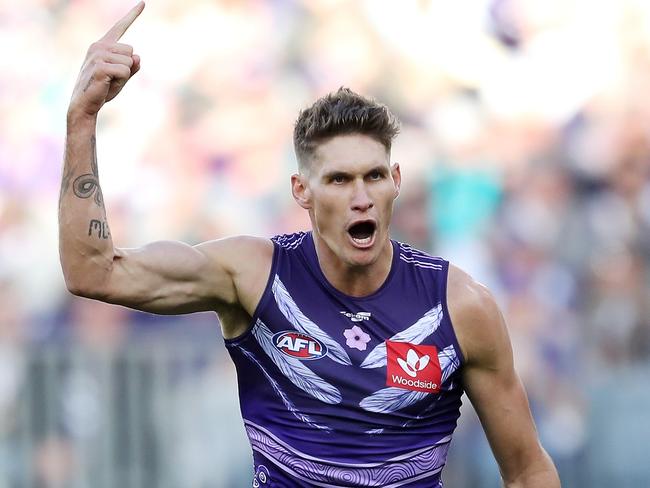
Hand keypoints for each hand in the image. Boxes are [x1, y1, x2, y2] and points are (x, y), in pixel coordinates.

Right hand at [69, 2, 144, 119]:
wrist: (85, 104)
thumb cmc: (103, 90)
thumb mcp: (122, 77)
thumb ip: (132, 66)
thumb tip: (137, 56)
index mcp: (103, 45)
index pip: (120, 27)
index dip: (133, 15)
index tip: (143, 3)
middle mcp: (99, 46)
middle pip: (131, 51)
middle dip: (127, 68)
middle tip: (111, 78)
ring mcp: (98, 55)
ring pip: (129, 62)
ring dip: (124, 76)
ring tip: (108, 81)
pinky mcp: (99, 66)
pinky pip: (125, 71)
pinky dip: (121, 81)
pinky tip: (106, 84)